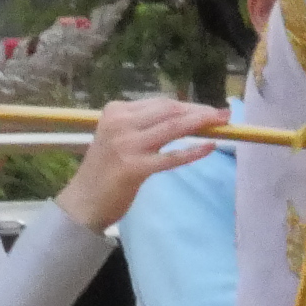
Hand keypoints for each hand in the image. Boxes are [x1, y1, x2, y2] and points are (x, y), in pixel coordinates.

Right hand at [55, 98, 224, 233]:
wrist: (83, 202)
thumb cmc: (104, 171)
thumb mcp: (118, 138)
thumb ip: (143, 127)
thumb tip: (184, 120)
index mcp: (116, 111)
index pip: (160, 103)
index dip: (188, 105)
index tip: (207, 110)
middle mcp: (120, 123)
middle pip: (169, 110)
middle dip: (199, 111)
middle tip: (223, 115)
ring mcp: (126, 145)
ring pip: (172, 128)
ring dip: (201, 124)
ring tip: (223, 125)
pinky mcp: (134, 168)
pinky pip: (171, 157)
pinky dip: (192, 152)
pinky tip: (209, 148)